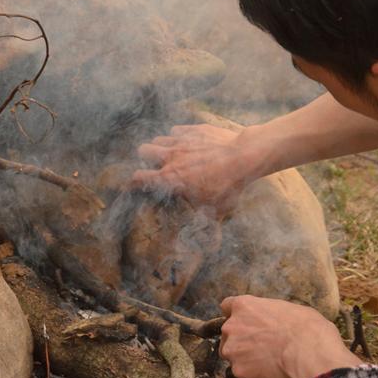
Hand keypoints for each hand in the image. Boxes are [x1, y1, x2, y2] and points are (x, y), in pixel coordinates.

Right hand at [132, 124, 267, 214]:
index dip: (133, 181)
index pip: (138, 177)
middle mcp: (171, 157)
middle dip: (146, 158)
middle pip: (142, 150)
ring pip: (159, 138)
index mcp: (170, 178)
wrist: (245, 156)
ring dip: (161, 146)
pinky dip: (179, 136)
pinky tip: (189, 143)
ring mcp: (182, 140)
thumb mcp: (217, 210)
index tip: (133, 185)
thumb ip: (209, 226)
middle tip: (156, 165)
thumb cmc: (228, 186)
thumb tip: (212, 248)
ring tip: (172, 154)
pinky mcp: (195, 130)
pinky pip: (178, 129)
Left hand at [219, 296, 361, 377]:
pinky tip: (270, 372)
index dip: (237, 316)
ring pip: (231, 355)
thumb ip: (269, 315)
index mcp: (243, 305)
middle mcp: (231, 326)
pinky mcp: (239, 370)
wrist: (308, 351)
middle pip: (228, 334)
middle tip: (262, 347)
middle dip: (241, 340)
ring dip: (244, 358)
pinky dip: (252, 374)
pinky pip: (242, 372)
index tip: (245, 322)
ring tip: (267, 361)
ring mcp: (233, 349)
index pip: (227, 306)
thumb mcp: (286, 309)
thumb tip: (275, 322)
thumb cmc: (305, 327)